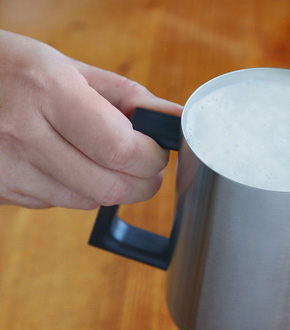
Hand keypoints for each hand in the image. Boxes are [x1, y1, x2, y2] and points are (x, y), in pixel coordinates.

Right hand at [0, 30, 181, 208]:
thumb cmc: (12, 68)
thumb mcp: (67, 66)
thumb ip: (126, 97)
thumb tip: (174, 117)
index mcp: (48, 90)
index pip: (122, 150)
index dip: (152, 158)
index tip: (157, 151)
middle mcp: (23, 132)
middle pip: (109, 187)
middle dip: (141, 182)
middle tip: (145, 167)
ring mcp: (6, 166)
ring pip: (86, 201)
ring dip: (107, 186)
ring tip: (100, 158)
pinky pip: (56, 203)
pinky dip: (73, 189)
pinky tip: (62, 162)